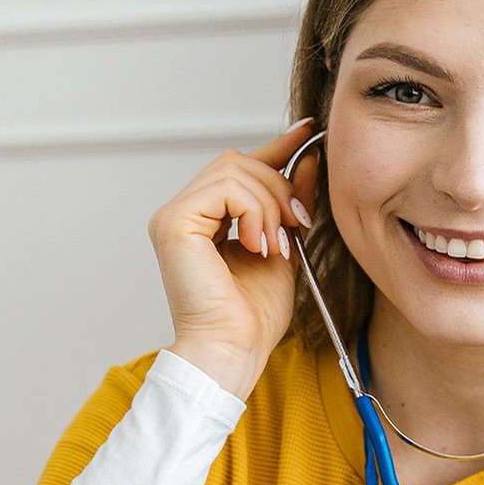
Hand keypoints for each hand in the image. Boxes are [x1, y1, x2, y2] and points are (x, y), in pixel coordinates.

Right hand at [148, 116, 319, 399]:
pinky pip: (227, 188)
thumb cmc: (252, 317)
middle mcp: (184, 213)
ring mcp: (174, 216)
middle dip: (279, 187)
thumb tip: (307, 157)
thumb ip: (292, 203)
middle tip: (296, 226)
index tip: (308, 133)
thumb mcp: (285, 245)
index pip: (240, 167)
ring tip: (276, 244)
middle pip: (239, 162)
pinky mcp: (175, 223)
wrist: (233, 351)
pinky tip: (258, 244)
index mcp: (205, 219)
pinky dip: (255, 211)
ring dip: (270, 203)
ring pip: (234, 169)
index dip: (276, 147)